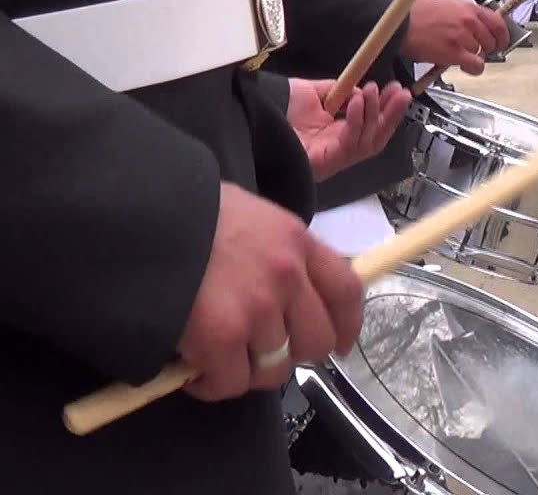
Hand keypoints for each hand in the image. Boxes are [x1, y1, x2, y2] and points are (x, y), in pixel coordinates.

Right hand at [178, 183, 364, 400]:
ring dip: (244, 372)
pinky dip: (210, 385)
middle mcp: (288, 274)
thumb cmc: (181, 211)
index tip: (340, 346)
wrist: (131, 213)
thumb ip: (273, 253)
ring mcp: (258, 307)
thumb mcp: (246, 216)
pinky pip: (230, 382)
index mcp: (296, 240)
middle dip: (289, 356)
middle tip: (257, 354)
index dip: (346, 326)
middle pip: (316, 341)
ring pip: (272, 369)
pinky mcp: (222, 336)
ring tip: (214, 358)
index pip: (346, 291)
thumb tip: (284, 298)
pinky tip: (189, 368)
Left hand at [286, 79, 411, 180]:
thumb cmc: (280, 108)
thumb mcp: (316, 92)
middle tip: (403, 92)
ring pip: (367, 140)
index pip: (370, 124)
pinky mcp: (328, 161)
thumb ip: (339, 90)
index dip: (386, 108)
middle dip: (391, 113)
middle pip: (376, 135)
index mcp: (337, 132)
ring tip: (375, 90)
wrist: (255, 117)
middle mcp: (340, 147)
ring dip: (375, 113)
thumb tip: (359, 89)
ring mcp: (335, 156)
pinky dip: (356, 121)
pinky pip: (350, 142)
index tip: (397, 89)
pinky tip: (358, 101)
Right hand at [401, 0, 509, 74]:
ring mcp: (463, 36)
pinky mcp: (455, 52)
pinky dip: (473, 68)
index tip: (501, 42)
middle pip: (492, 40)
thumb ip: (457, 10)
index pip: (497, 22)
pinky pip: (476, 65)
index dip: (502, 35)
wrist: (398, 23)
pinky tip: (465, 67)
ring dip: (474, 58)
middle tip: (476, 52)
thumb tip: (465, 17)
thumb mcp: (440, 1)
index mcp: (467, 7)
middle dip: (486, 48)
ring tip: (461, 57)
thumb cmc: (412, 12)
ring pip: (482, 54)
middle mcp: (468, 20)